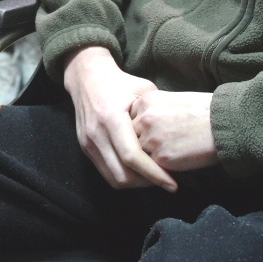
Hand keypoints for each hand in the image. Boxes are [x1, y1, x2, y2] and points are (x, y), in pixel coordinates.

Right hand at [62, 46, 176, 190]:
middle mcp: (96, 133)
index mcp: (111, 117)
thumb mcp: (144, 90)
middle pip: (123, 175)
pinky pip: (106, 172)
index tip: (172, 184)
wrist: (87, 77)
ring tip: (153, 178)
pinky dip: (123, 176)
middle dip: (147, 183)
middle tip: (166, 181)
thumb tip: (177, 138)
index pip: (132, 157)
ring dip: (135, 184)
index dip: (154, 174)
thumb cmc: (121, 82)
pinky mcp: (85, 147)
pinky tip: (138, 171)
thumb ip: (157, 115)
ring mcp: (88, 142)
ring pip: (113, 178)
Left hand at [130, 90, 218, 171]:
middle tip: (158, 148)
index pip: (130, 120)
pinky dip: (159, 169)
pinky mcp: (161, 157)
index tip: (152, 134)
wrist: (223, 124)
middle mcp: (144, 118)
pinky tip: (173, 163)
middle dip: (141, 144)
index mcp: (145, 100)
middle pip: (131, 137)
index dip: (140, 130)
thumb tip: (142, 125)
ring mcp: (151, 138)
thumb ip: (153, 110)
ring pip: (139, 154)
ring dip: (148, 158)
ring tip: (167, 155)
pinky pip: (152, 168)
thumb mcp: (172, 100)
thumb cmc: (203, 111)